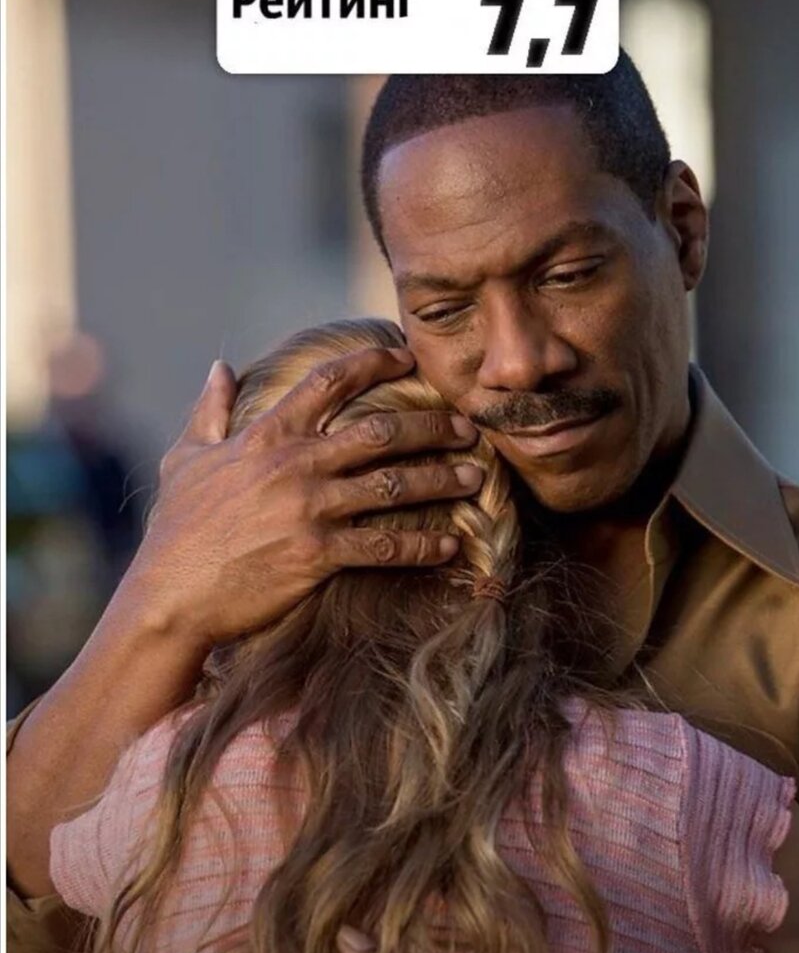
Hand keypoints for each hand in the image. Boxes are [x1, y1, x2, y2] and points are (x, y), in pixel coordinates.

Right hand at [123, 349, 480, 647]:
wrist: (170, 595)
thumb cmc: (175, 529)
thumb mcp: (184, 459)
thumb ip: (209, 410)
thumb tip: (219, 368)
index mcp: (267, 435)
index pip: (330, 381)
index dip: (374, 362)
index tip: (408, 357)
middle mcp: (295, 464)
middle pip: (382, 431)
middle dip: (432, 426)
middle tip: (467, 427)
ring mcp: (310, 509)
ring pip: (393, 485)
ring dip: (441, 480)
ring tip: (474, 477)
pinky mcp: (318, 555)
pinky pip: (385, 546)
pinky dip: (423, 544)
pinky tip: (451, 544)